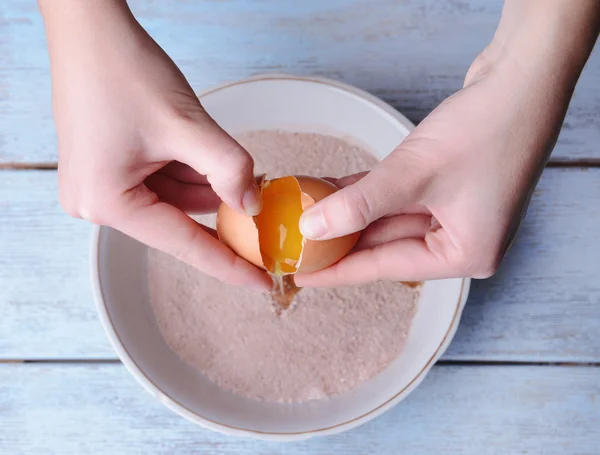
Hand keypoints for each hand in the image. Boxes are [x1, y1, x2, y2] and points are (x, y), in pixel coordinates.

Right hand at [40, 0, 269, 289]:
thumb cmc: (125, 71)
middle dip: (222, 210)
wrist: (89, 28)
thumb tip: (252, 204)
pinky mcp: (108, 166)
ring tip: (244, 174)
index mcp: (108, 203)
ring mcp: (99, 184)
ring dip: (208, 186)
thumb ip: (229, 169)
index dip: (230, 265)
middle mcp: (96, 202)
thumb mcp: (188, 126)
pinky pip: (160, 181)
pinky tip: (213, 159)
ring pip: (173, 198)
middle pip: (178, 220)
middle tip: (264, 209)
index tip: (263, 282)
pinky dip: (190, 171)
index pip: (185, 245)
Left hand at [296, 0, 599, 286]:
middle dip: (341, 237)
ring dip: (350, 211)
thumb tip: (312, 228)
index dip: (339, 271)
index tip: (303, 276)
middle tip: (297, 243)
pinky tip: (332, 189)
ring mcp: (456, 212)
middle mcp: (462, 239)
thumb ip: (359, 205)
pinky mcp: (448, 186)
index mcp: (466, 253)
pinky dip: (367, 192)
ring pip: (389, 218)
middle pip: (387, 244)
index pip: (386, 267)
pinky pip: (398, 196)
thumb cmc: (485, 129)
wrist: (524, 79)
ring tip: (306, 212)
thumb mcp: (412, 175)